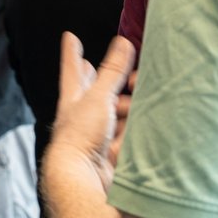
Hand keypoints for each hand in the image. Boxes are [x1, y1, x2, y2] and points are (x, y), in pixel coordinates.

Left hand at [49, 33, 135, 190]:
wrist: (83, 180)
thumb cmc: (80, 136)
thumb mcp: (97, 97)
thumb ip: (112, 72)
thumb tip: (122, 42)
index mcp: (73, 98)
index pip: (73, 68)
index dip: (72, 52)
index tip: (70, 37)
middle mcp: (82, 115)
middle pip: (98, 92)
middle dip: (113, 83)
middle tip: (132, 76)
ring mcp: (97, 134)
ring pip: (116, 113)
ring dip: (129, 106)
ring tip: (143, 100)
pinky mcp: (111, 152)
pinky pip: (126, 134)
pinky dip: (136, 127)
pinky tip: (147, 123)